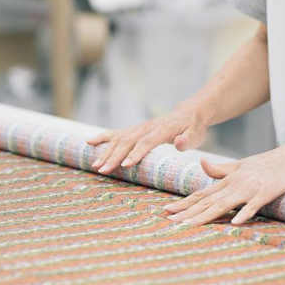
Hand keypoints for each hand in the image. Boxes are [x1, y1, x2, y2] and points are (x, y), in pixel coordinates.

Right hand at [86, 105, 208, 173]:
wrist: (188, 114)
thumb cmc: (193, 128)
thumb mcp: (196, 134)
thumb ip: (187, 140)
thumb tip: (179, 143)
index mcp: (161, 129)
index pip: (146, 142)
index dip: (135, 154)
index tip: (124, 166)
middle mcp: (146, 127)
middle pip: (127, 141)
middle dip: (114, 157)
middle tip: (102, 171)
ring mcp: (138, 127)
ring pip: (118, 139)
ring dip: (106, 152)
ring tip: (95, 166)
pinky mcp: (134, 130)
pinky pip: (115, 133)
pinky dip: (102, 138)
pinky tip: (89, 143)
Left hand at [162, 144, 284, 226]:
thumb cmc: (268, 163)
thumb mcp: (241, 165)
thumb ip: (220, 169)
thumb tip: (202, 164)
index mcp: (229, 180)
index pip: (202, 194)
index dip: (184, 203)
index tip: (166, 210)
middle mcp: (235, 184)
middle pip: (207, 201)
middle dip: (187, 212)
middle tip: (168, 221)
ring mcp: (250, 188)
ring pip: (224, 204)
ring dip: (206, 215)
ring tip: (190, 225)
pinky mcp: (266, 192)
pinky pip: (253, 205)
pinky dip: (244, 214)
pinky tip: (235, 224)